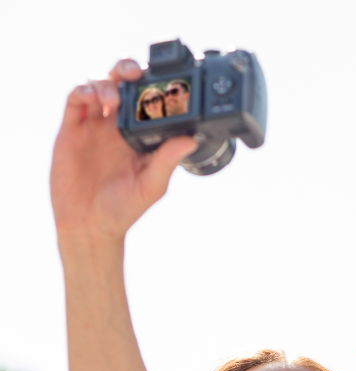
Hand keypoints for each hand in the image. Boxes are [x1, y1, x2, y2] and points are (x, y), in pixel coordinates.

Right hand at [50, 59, 196, 241]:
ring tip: (113, 100)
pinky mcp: (72, 129)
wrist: (89, 224)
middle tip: (135, 73)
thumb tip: (191, 140)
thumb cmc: (123, 209)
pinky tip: (90, 98)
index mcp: (139, 136)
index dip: (152, 87)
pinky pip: (75, 100)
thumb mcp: (151, 186)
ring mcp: (94, 125)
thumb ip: (168, 161)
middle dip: (127, 70)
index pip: (146, 101)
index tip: (163, 83)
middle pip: (121, 84)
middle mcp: (117, 126)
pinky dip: (82, 91)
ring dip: (106, 84)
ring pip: (98, 86)